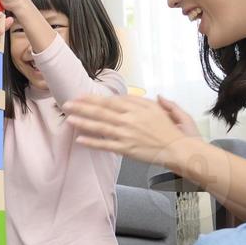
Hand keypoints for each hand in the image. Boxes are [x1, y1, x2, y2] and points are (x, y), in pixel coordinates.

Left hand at [63, 94, 192, 166]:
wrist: (178, 148)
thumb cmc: (171, 129)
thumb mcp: (160, 108)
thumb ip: (146, 100)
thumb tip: (136, 95)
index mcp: (137, 108)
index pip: (111, 101)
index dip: (94, 98)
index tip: (81, 96)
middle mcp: (129, 119)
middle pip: (102, 111)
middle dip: (82, 107)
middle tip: (67, 104)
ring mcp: (127, 135)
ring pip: (101, 127)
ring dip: (83, 122)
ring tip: (69, 118)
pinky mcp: (126, 149)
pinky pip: (106, 145)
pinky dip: (92, 142)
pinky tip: (80, 140)